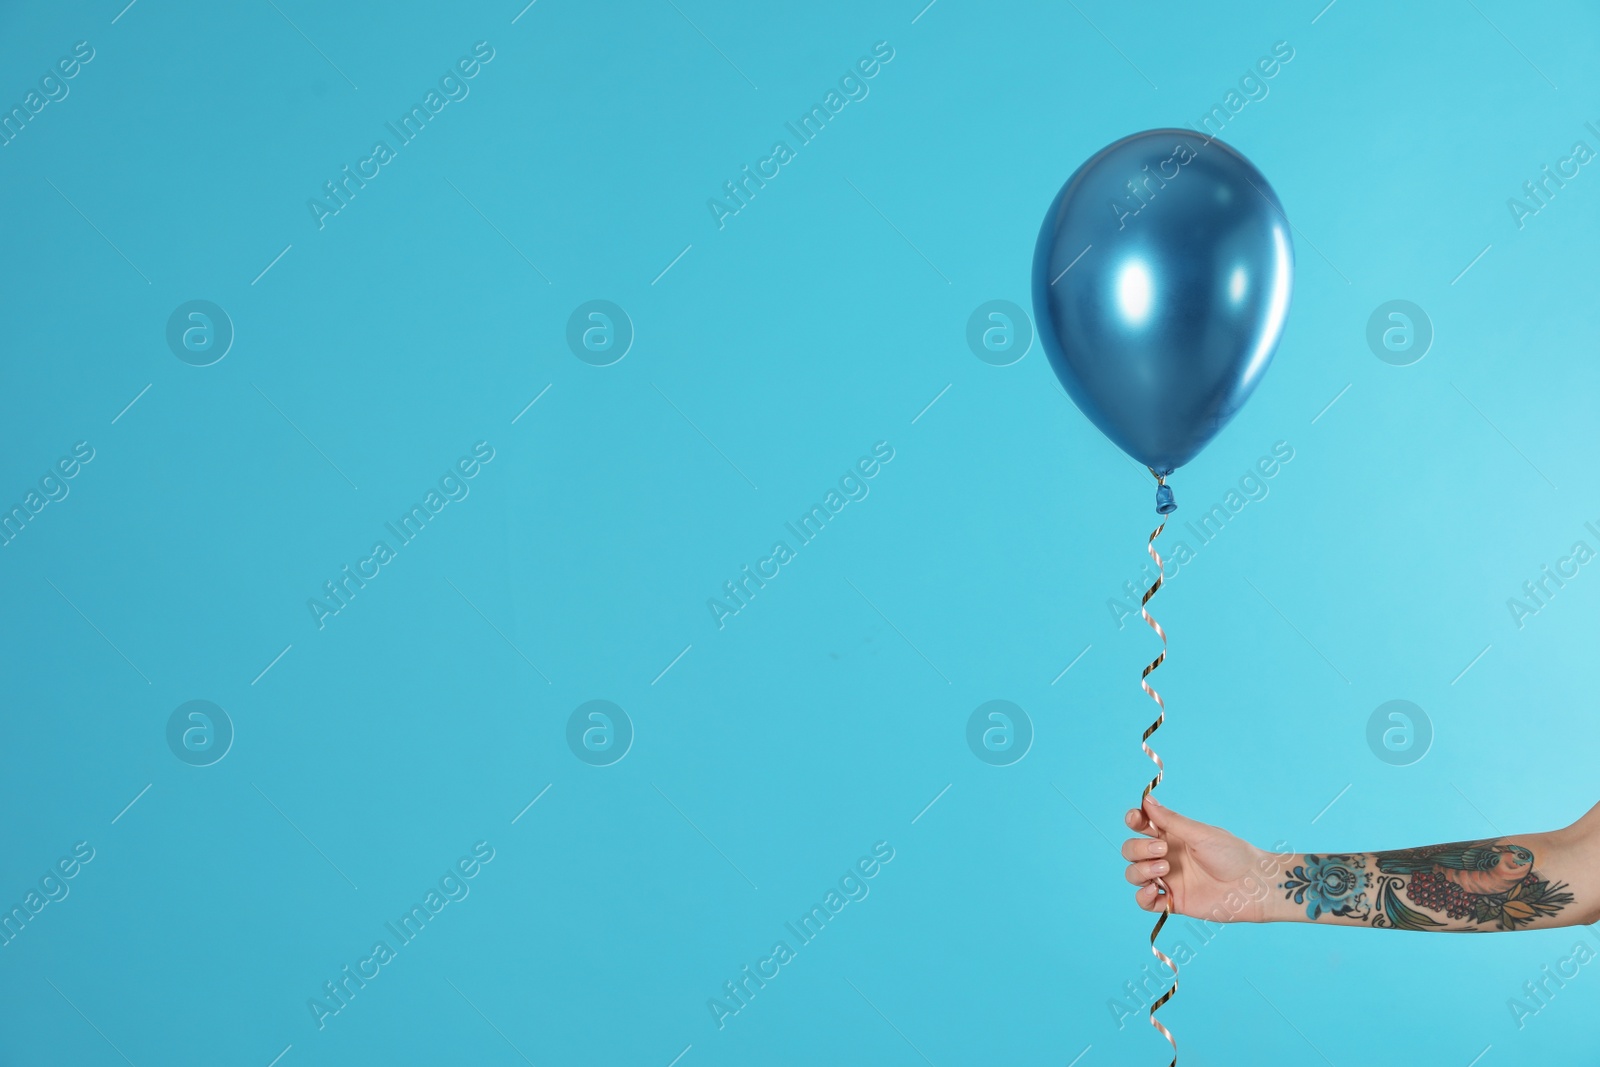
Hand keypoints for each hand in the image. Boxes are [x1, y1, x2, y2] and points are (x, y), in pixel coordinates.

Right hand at [1122, 795, 1281, 922]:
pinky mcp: (1173, 901)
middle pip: (1131, 850)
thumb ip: (1170, 820)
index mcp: (1171, 835)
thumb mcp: (1200, 833)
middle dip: (1139, 848)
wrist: (1252, 886)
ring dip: (1140, 870)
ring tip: (1164, 870)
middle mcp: (1165, 856)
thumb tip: (1146, 800)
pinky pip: (1144, 901)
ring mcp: (1167, 879)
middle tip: (1162, 850)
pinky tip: (1155, 890)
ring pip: (1134, 874)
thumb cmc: (1232, 854)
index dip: (1133, 820)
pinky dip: (1143, 896)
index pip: (1141, 825)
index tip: (1136, 819)